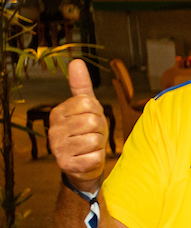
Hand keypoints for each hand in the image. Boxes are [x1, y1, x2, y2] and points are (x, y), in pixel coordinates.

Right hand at [50, 59, 106, 192]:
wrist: (84, 165)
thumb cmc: (87, 132)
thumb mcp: (86, 108)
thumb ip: (81, 86)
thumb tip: (76, 61)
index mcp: (58, 113)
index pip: (88, 103)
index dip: (97, 111)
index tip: (92, 118)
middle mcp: (53, 130)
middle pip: (93, 121)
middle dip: (100, 129)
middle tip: (93, 134)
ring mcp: (58, 149)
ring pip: (95, 139)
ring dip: (99, 144)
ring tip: (90, 146)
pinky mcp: (67, 165)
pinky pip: (94, 157)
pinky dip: (97, 158)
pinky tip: (88, 158)